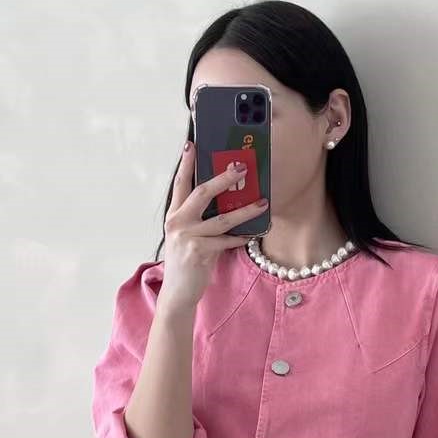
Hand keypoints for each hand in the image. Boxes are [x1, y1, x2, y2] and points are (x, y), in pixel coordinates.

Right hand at [158, 134, 266, 312]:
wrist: (178, 293)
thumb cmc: (189, 262)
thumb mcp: (190, 235)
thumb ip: (202, 218)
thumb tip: (229, 200)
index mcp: (174, 215)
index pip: (180, 184)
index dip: (186, 164)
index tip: (191, 145)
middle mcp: (177, 222)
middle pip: (201, 193)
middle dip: (222, 178)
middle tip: (241, 166)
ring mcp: (186, 237)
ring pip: (221, 218)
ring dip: (245, 210)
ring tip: (262, 202)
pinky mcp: (197, 252)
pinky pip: (226, 240)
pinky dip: (241, 237)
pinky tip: (253, 234)